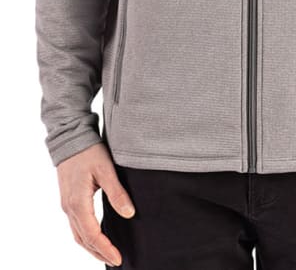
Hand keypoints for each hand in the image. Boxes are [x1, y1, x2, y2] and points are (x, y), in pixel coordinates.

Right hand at [57, 141, 135, 266]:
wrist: (70, 138)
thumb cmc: (89, 151)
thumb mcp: (106, 169)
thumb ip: (117, 192)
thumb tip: (129, 214)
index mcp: (78, 202)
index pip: (92, 234)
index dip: (105, 249)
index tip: (118, 258)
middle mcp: (69, 207)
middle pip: (83, 239)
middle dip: (98, 253)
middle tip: (116, 261)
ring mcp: (67, 204)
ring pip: (77, 234)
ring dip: (91, 247)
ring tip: (107, 253)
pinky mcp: (68, 199)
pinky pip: (76, 225)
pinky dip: (86, 235)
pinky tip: (97, 235)